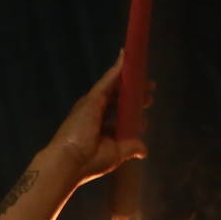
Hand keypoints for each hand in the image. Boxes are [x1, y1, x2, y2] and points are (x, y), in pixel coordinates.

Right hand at [47, 56, 147, 184]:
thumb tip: (144, 149)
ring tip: (148, 80)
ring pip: (114, 87)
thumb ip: (129, 147)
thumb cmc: (88, 162)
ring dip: (130, 81)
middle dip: (134, 95)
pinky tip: (126, 57)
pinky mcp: (91, 100)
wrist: (70, 163)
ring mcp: (92, 105)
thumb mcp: (115, 154)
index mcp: (99, 127)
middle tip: (150, 94)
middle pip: (117, 98)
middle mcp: (94, 113)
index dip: (131, 110)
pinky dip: (117, 69)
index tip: (145, 108)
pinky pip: (107, 80)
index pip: (117, 113)